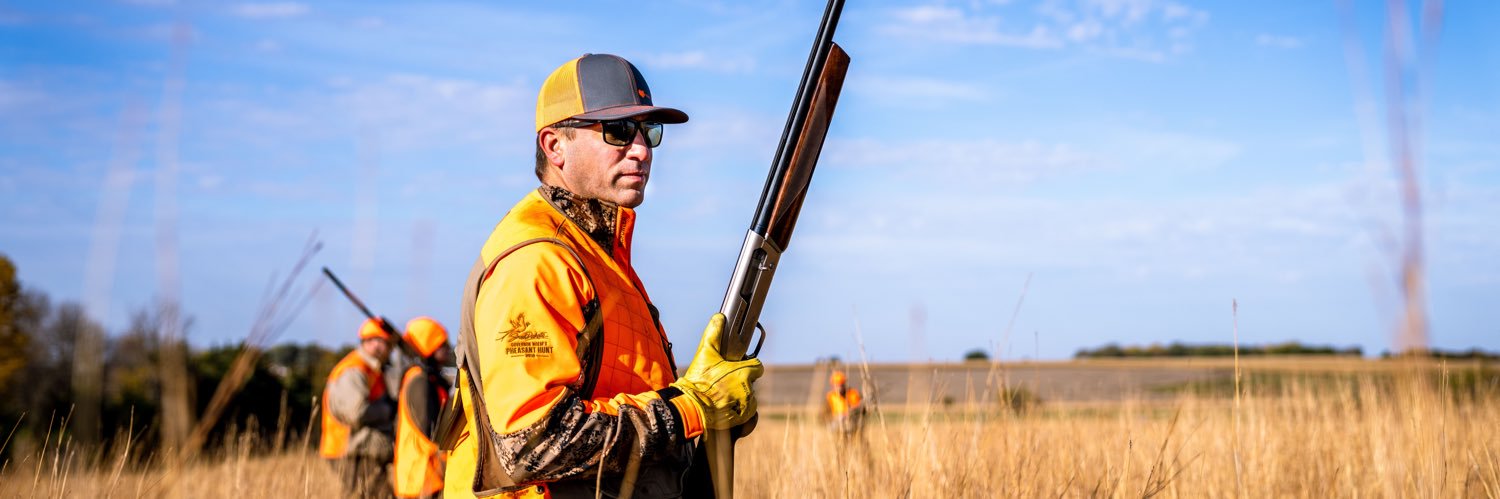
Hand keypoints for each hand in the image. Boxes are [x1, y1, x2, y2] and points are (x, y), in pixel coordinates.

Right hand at [670, 314, 762, 429]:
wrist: (692, 407)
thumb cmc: (699, 381)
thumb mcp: (705, 354)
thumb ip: (713, 334)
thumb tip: (719, 317)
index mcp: (744, 373)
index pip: (757, 367)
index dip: (748, 367)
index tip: (737, 368)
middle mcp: (749, 389)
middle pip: (751, 383)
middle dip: (741, 382)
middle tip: (724, 384)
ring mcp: (747, 406)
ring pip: (749, 398)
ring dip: (740, 397)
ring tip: (723, 396)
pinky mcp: (743, 419)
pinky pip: (747, 414)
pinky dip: (739, 411)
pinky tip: (726, 408)